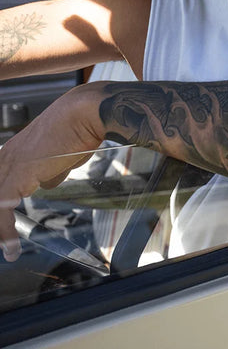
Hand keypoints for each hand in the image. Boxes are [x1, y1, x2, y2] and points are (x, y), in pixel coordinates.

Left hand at [0, 85, 104, 260]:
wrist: (85, 113)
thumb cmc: (80, 126)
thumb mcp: (64, 153)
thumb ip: (52, 169)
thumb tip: (50, 180)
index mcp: (17, 148)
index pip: (0, 178)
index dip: (2, 201)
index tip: (5, 218)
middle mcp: (8, 155)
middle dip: (1, 213)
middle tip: (4, 238)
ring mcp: (10, 165)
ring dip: (1, 226)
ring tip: (6, 248)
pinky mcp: (17, 177)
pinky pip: (3, 209)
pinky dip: (5, 232)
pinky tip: (10, 247)